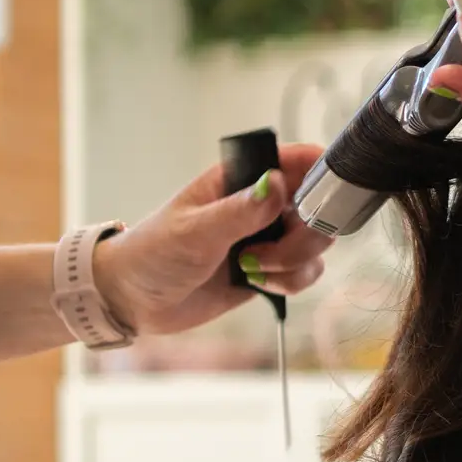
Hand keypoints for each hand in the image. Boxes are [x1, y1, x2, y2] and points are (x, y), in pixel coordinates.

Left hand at [92, 144, 334, 336]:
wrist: (132, 300)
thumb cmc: (153, 253)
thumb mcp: (194, 231)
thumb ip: (240, 210)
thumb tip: (278, 182)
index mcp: (242, 179)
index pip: (298, 161)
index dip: (324, 173)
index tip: (329, 198)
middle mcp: (262, 204)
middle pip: (319, 209)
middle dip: (304, 237)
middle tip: (268, 253)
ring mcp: (269, 237)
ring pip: (316, 244)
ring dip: (294, 263)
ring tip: (253, 270)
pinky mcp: (271, 269)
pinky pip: (306, 271)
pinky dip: (291, 282)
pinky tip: (257, 284)